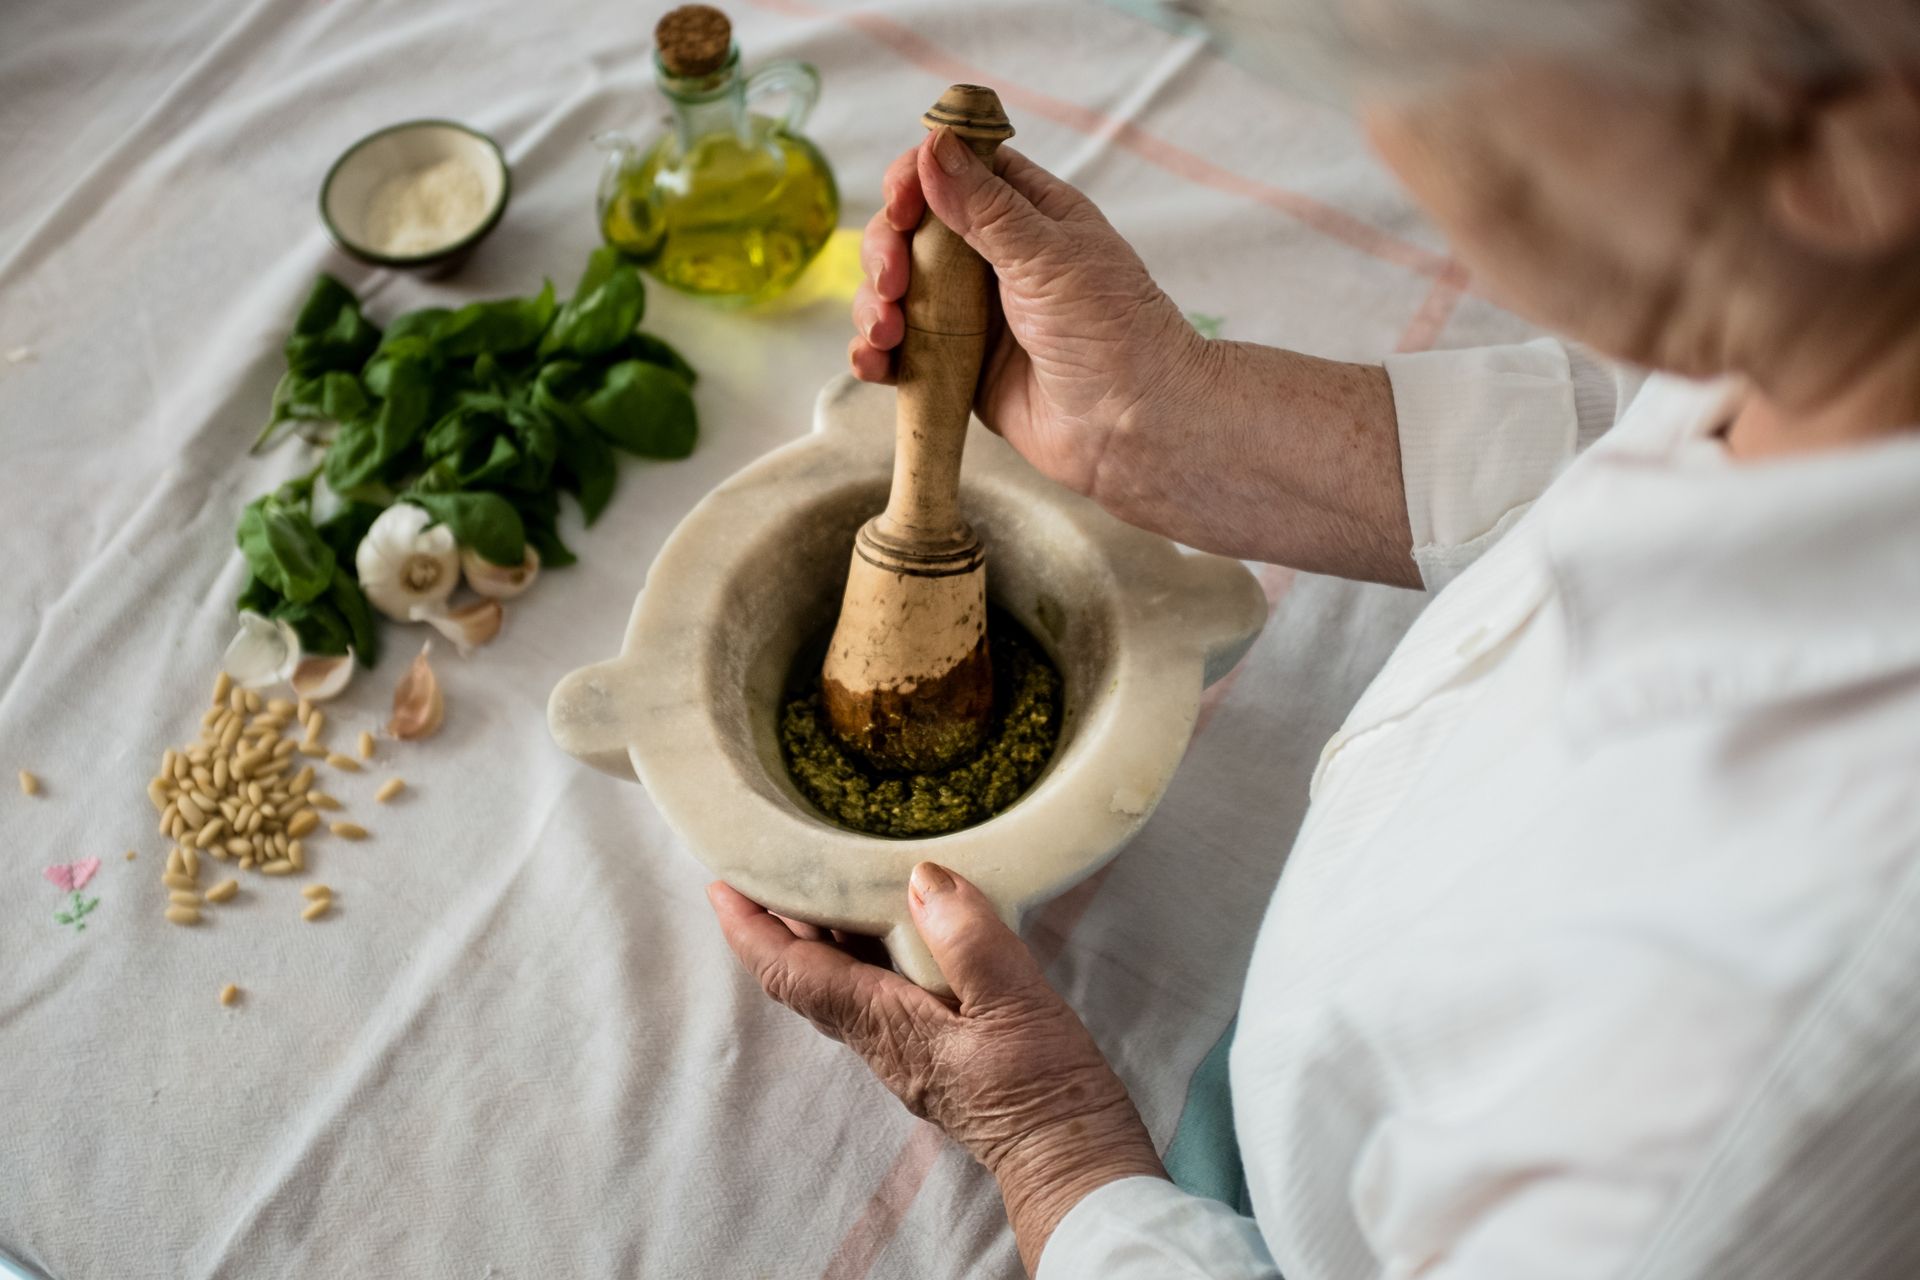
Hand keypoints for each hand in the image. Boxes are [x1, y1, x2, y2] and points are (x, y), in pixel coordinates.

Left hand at [709, 863, 1165, 1273]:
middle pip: (807, 975)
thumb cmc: (1047, 1093)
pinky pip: (879, 991)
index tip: (723, 885)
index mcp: (886, 1026)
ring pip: (842, 982)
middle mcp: (882, 1041)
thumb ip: (969, 940)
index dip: (751, 929)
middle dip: (780, 919)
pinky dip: (870, 948)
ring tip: (828, 874)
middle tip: (774, 859)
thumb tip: (921, 879)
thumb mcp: (1018, 1004)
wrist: (1073, 1163)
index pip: (794, 974)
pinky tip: (899, 921)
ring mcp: (907, 1049)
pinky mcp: (937, 1051)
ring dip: (823, 931)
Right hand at [850, 125, 1204, 503]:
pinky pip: (900, 353)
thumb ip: (985, 206)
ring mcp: (970, 316)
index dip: (914, 180)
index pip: (952, 172)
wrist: (1135, 428)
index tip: (901, 206)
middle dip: (885, 251)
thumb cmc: (1115, 333)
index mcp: (1025, 214)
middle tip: (893, 284)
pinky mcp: (956, 370)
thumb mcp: (1050, 255)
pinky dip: (875, 355)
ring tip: (887, 333)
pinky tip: (874, 364)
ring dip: (873, 305)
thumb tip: (932, 146)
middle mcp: (992, 260)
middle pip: (909, 232)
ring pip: (894, 293)